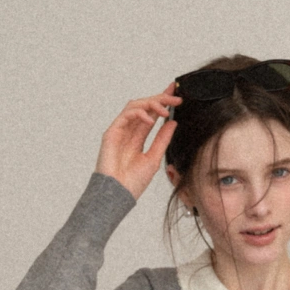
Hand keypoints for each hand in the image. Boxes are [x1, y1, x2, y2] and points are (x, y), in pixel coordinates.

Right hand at [94, 83, 182, 201]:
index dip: (163, 102)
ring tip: (165, 109)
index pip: (152, 114)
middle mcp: (129, 131)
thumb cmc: (133, 182)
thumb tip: (173, 122)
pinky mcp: (112, 132)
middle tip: (175, 98)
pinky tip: (150, 120)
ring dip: (151, 103)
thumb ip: (162, 139)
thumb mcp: (154, 158)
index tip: (177, 96)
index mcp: (139, 138)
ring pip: (135, 106)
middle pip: (144, 106)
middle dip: (160, 99)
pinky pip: (126, 115)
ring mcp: (120, 130)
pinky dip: (139, 113)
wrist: (119, 194)